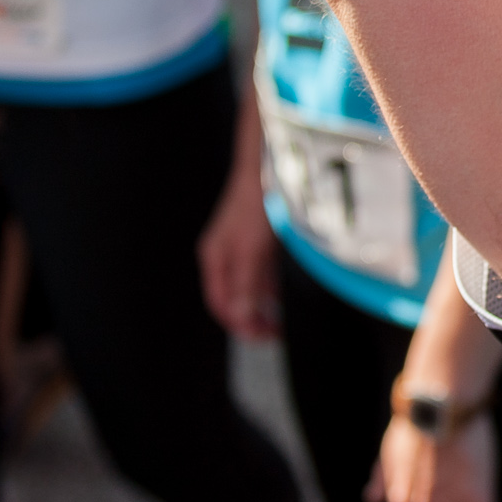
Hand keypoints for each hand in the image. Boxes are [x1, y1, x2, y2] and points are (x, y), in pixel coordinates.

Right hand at [198, 154, 279, 339]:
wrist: (270, 163)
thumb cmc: (258, 203)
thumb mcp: (252, 248)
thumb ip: (246, 283)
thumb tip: (241, 317)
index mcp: (216, 258)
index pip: (221, 303)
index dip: (240, 324)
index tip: (263, 337)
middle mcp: (225, 253)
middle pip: (234, 296)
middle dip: (252, 318)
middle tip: (276, 333)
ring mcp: (241, 244)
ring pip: (249, 284)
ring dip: (263, 304)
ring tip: (282, 320)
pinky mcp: (258, 237)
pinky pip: (261, 270)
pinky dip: (271, 286)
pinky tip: (285, 293)